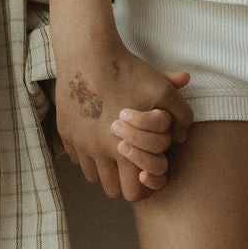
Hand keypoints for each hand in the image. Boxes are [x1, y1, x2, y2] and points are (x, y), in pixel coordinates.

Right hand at [54, 43, 191, 201]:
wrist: (88, 54)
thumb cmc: (129, 71)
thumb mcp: (163, 90)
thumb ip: (181, 115)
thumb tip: (181, 137)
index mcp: (127, 150)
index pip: (134, 193)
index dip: (143, 188)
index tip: (145, 175)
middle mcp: (100, 153)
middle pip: (111, 191)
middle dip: (123, 183)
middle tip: (130, 167)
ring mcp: (80, 144)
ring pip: (93, 176)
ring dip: (104, 169)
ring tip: (114, 152)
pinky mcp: (65, 134)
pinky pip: (77, 158)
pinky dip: (87, 154)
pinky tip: (97, 137)